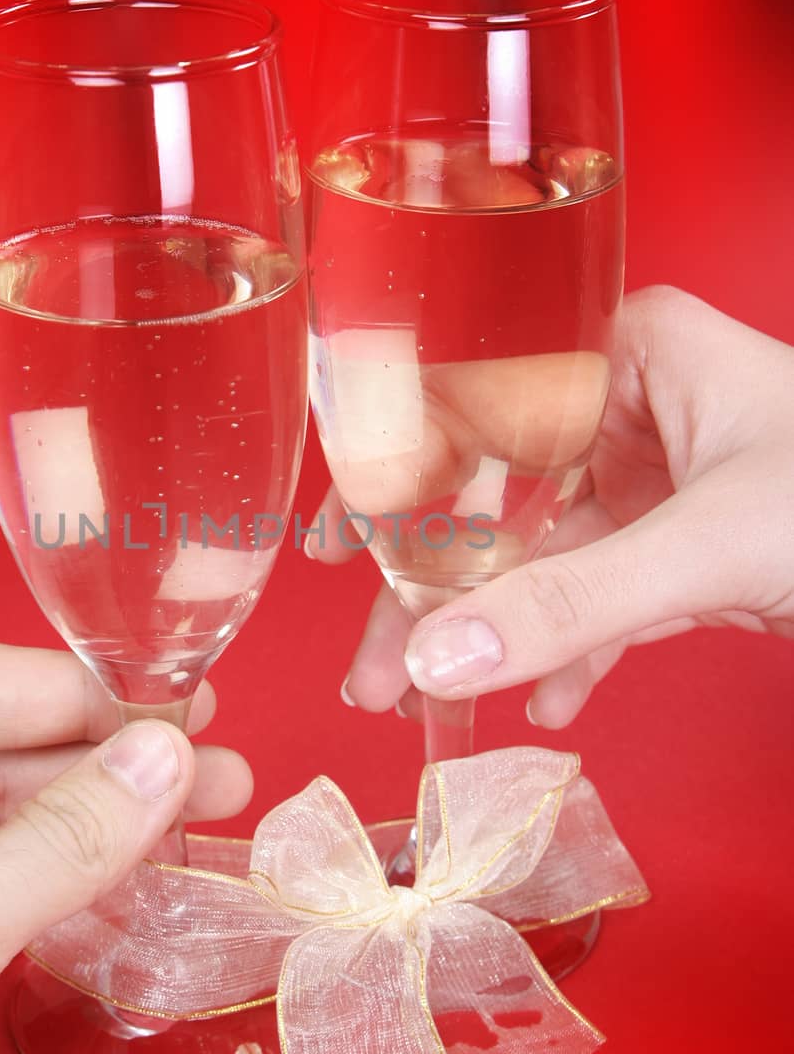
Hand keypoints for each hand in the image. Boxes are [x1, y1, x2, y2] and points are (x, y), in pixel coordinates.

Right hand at [310, 286, 793, 725]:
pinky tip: (549, 704)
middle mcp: (636, 404)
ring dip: (493, 634)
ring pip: (546, 558)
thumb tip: (436, 658)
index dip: (399, 476)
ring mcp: (662, 479)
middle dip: (438, 590)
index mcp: (631, 349)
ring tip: (427, 704)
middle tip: (373, 667)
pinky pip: (605, 597)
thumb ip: (573, 605)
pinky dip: (576, 651)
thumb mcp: (713, 546)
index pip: (481, 403)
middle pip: (501, 496)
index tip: (339, 545)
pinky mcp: (690, 547)